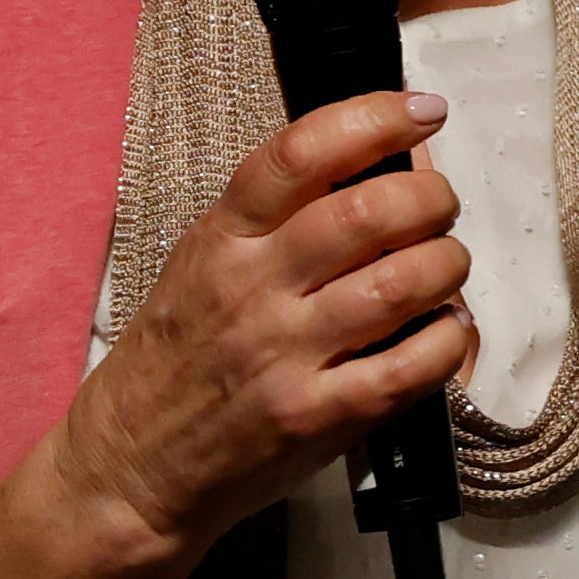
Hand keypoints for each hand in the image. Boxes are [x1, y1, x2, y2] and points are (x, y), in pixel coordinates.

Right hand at [0, 89, 473, 578]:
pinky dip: (446, 342)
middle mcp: (251, 288)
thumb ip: (272, 221)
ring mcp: (283, 355)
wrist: (131, 466)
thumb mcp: (200, 265)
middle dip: (431, 199)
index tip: (422, 113)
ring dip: (447, 266)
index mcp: (222, 238)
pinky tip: (445, 334)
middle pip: (367, 213)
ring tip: (447, 268)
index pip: (301, 153)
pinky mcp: (313, 418)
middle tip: (441, 209)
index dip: (373, 119)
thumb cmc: (175, 361)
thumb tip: (373, 170)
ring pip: (400, 284)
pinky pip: (408, 368)